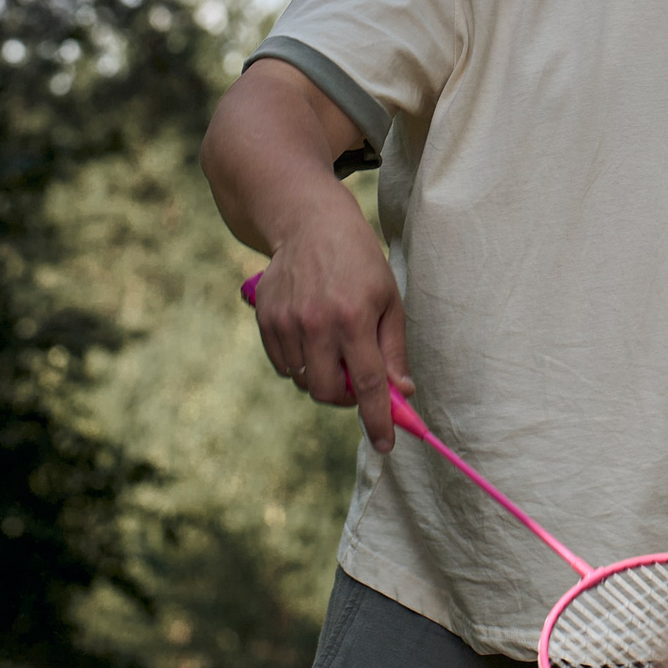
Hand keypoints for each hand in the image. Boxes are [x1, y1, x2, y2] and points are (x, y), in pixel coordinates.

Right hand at [251, 207, 412, 452]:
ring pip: (305, 382)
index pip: (368, 384)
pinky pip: (285, 366)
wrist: (309, 223)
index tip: (386, 444)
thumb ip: (394, 351)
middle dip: (347, 397)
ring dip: (323, 376)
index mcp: (354, 318)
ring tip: (333, 342)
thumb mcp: (389, 299)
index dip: (378, 420)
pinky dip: (301, 363)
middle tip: (357, 377)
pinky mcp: (266, 320)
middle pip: (330, 393)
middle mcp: (317, 323)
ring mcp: (287, 323)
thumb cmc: (359, 262)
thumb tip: (401, 394)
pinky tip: (311, 333)